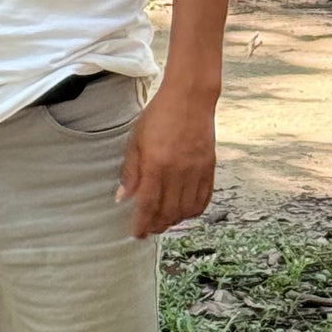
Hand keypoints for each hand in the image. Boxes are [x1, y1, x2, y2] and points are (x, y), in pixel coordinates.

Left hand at [116, 87, 216, 237]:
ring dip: (174, 220)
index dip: (141, 223)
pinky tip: (184, 210)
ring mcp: (196, 171)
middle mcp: (177, 171)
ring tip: (164, 220)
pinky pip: (203, 199)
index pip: (147, 204)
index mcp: (156, 164)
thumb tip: (123, 197)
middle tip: (149, 228)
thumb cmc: (159, 115)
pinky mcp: (209, 168)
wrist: (189, 98)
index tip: (137, 233)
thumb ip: (131, 171)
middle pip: (168, 212)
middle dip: (157, 225)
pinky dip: (193, 211)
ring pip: (186, 210)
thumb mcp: (136, 139)